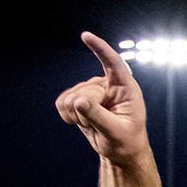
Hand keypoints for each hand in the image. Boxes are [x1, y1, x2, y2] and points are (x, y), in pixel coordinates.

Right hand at [54, 32, 153, 167]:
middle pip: (85, 91)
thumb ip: (98, 116)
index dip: (100, 48)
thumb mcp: (116, 131)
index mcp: (125, 88)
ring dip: (78, 117)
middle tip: (103, 125)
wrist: (119, 150)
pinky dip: (67, 116)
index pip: (112, 63)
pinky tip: (81, 122)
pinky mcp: (77, 97)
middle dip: (87, 112)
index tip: (86, 36)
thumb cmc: (125, 140)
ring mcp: (90, 89)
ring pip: (70, 98)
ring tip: (94, 124)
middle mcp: (106, 84)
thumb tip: (78, 100)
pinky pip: (61, 103)